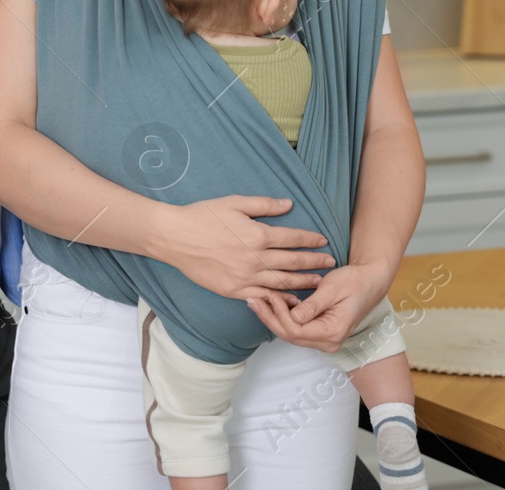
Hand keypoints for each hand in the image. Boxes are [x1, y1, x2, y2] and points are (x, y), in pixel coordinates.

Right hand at [155, 196, 336, 301]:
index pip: (292, 238)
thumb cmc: (202, 216)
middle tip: (330, 263)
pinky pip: (263, 296)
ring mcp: (245, 277)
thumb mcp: (233, 203)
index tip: (323, 240)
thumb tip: (289, 204)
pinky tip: (292, 300)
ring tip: (319, 283)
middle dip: (314, 262)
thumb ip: (263, 205)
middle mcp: (255, 258)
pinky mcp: (234, 290)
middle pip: (293, 262)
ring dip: (303, 282)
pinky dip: (280, 299)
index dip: (310, 239)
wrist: (175, 237)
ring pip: (282, 282)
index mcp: (257, 234)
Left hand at [245, 261, 390, 352]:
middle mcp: (329, 342)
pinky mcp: (319, 333)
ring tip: (257, 301)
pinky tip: (271, 305)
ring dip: (273, 318)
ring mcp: (324, 340)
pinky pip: (296, 329)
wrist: (368, 282)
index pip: (297, 330)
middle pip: (290, 336)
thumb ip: (313, 305)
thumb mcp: (332, 289)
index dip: (280, 314)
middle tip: (254, 300)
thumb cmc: (353, 282)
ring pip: (291, 334)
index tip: (270, 295)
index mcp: (334, 332)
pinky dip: (282, 318)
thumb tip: (293, 317)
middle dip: (270, 318)